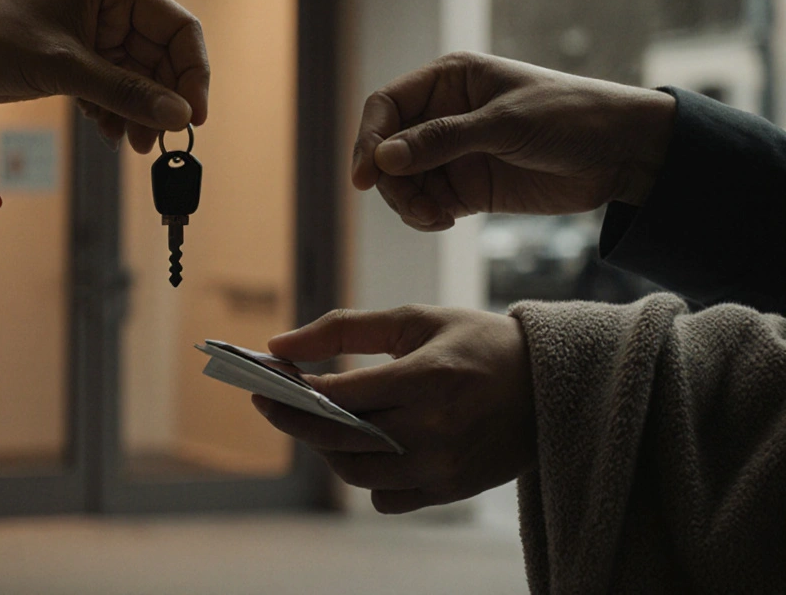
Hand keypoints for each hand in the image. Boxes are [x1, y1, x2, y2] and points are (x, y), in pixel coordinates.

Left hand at [0, 0, 209, 153]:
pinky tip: (108, 133)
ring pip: (138, 78)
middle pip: (162, 57)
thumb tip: (180, 115)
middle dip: (163, 99)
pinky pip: (111, 88)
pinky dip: (114, 112)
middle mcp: (108, 6)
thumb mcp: (62, 67)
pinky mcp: (73, 59)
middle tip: (160, 140)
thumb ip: (125, 92)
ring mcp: (92, 34)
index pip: (177, 27)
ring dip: (139, 112)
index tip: (193, 116)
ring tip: (132, 143)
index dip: (192, 72)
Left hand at [253, 305, 536, 513]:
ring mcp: (442, 466)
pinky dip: (364, 475)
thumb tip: (278, 345)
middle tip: (269, 402)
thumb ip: (344, 329)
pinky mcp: (449, 490)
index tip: (267, 376)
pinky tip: (360, 445)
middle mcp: (435, 428)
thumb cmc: (476, 343)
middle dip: (295, 419)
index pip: (340, 395)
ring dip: (326, 448)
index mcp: (428, 377)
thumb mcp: (415, 320)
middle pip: (340, 438)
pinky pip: (385, 497)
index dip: (295, 388)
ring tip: (315, 420)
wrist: (549, 385)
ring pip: (355, 473)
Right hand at [352, 52, 676, 230]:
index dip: (369, 139)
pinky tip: (445, 221)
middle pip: (387, 149)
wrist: (623, 154)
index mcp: (448, 81)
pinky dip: (424, 217)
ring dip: (407, 203)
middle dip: (392, 181)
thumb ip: (442, 140)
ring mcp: (453, 153)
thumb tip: (384, 158)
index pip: (386, 106)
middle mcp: (443, 115)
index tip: (365, 177)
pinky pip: (425, 203)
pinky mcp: (466, 187)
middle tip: (415, 207)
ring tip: (435, 218)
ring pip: (402, 181)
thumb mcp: (505, 124)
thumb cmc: (570, 117)